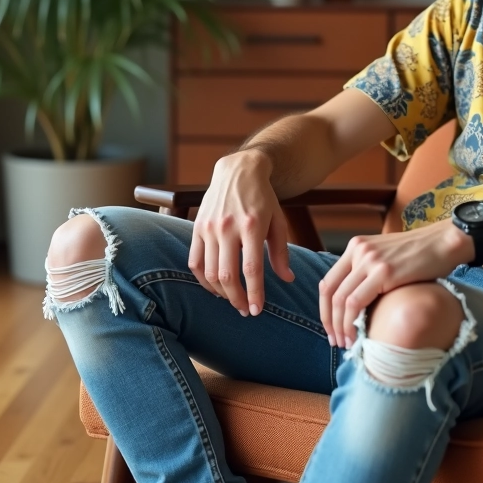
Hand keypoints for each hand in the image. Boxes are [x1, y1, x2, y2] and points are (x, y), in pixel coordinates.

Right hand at [188, 150, 293, 315]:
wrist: (239, 171)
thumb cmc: (263, 198)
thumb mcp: (279, 221)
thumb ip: (281, 252)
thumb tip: (287, 280)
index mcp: (252, 226)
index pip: (251, 269)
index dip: (254, 294)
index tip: (257, 310)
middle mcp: (228, 227)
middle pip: (227, 275)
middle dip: (237, 299)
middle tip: (246, 310)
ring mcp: (209, 227)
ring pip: (209, 272)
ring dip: (221, 292)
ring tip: (233, 300)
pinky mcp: (197, 227)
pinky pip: (195, 261)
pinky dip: (203, 279)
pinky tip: (215, 287)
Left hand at [319, 220, 473, 348]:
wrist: (445, 242)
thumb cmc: (422, 255)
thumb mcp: (387, 258)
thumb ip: (369, 273)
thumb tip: (358, 306)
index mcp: (356, 247)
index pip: (328, 282)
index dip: (325, 310)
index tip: (332, 329)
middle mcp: (359, 251)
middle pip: (330, 292)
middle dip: (329, 322)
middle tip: (336, 341)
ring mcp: (370, 261)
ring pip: (340, 300)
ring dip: (340, 327)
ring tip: (347, 343)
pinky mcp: (384, 272)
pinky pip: (356, 302)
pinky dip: (351, 323)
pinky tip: (358, 336)